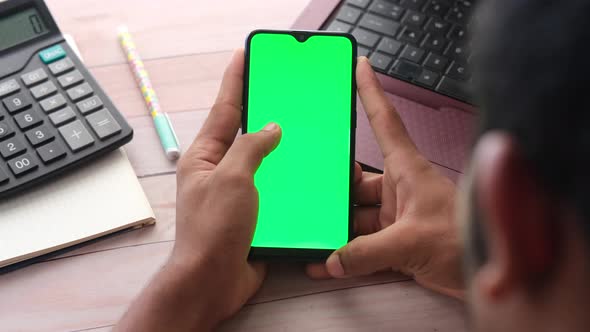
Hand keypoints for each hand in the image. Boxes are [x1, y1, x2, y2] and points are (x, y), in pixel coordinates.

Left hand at [115, 49, 280, 331]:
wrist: (214, 280)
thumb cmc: (213, 229)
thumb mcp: (232, 177)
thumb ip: (252, 148)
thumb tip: (272, 128)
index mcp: (205, 156)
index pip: (223, 109)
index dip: (235, 81)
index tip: (244, 57)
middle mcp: (219, 170)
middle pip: (243, 132)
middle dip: (261, 111)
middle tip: (279, 89)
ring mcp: (236, 192)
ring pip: (262, 160)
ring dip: (279, 147)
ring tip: (298, 128)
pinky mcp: (253, 212)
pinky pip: (273, 186)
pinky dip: (287, 176)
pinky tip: (303, 171)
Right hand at [307, 57, 463, 298]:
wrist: (490, 271)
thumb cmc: (467, 240)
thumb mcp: (413, 241)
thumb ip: (369, 252)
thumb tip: (334, 260)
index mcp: (407, 171)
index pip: (385, 122)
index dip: (372, 93)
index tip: (361, 67)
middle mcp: (400, 188)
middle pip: (357, 179)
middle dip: (335, 186)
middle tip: (311, 194)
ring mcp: (397, 215)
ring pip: (357, 214)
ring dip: (337, 226)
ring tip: (313, 233)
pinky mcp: (398, 242)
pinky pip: (364, 245)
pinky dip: (347, 255)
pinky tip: (328, 265)